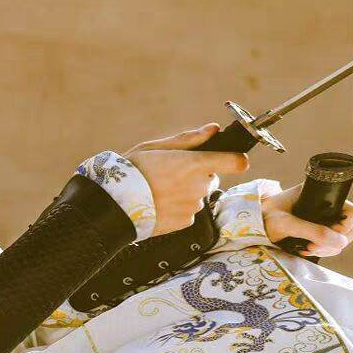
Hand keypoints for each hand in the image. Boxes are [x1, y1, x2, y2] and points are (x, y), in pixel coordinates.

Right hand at [125, 122, 249, 236]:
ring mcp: (193, 206)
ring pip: (198, 195)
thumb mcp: (156, 148)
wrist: (116, 204)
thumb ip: (189, 139)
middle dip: (197, 175)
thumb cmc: (133, 171)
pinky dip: (178, 208)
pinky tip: (159, 203)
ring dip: (186, 192)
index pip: (236, 162)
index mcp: (195, 164)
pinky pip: (188, 212)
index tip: (230, 159)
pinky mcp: (185, 222)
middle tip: (171, 174)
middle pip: (210, 177)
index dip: (235, 159)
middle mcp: (199, 186)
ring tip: (160, 190)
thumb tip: (213, 129)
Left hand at [261, 184, 352, 256]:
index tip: (326, 234)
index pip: (352, 211)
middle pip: (350, 228)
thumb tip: (341, 242)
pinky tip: (304, 249)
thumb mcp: (286, 223)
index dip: (345, 226)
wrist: (251, 224)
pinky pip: (331, 245)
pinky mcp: (316, 232)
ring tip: (306, 248)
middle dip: (335, 241)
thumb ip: (312, 231)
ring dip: (328, 248)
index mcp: (321, 195)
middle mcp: (325, 206)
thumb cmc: (264, 217)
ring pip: (341, 239)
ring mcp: (322, 220)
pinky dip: (322, 250)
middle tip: (313, 246)